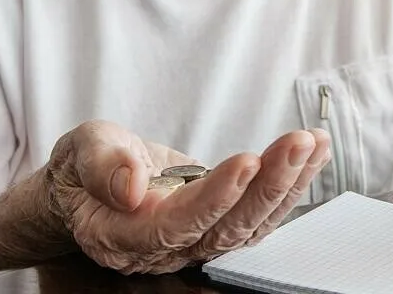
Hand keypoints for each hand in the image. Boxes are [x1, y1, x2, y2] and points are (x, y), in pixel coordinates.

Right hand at [40, 120, 330, 274]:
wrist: (89, 184)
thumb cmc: (83, 167)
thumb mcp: (79, 150)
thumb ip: (100, 165)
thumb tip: (130, 188)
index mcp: (122, 237)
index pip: (175, 226)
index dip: (214, 198)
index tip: (246, 161)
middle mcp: (164, 250)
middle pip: (225, 228)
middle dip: (267, 185)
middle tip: (296, 143)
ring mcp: (196, 242)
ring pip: (251, 224)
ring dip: (288, 183)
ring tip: (311, 142)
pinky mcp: (220, 227)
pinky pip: (260, 213)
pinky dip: (290, 182)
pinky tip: (312, 152)